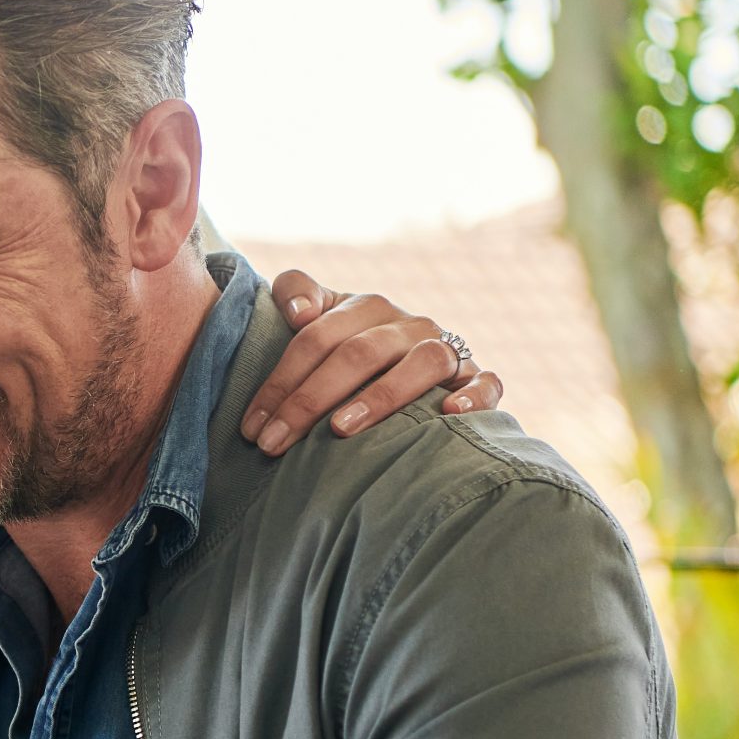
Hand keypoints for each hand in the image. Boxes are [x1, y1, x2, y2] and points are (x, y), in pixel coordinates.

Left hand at [239, 269, 505, 454]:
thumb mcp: (324, 317)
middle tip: (274, 444)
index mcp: (367, 307)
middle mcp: (409, 324)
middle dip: (309, 400)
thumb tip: (297, 312)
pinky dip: (473, 396)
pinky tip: (450, 415)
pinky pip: (487, 382)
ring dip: (380, 396)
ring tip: (340, 428)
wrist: (417, 363)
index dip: (279, 382)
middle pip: (358, 353)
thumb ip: (300, 294)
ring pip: (421, 363)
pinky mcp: (477, 377)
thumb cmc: (352, 348)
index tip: (251, 429)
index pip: (316, 338)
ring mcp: (447, 349)